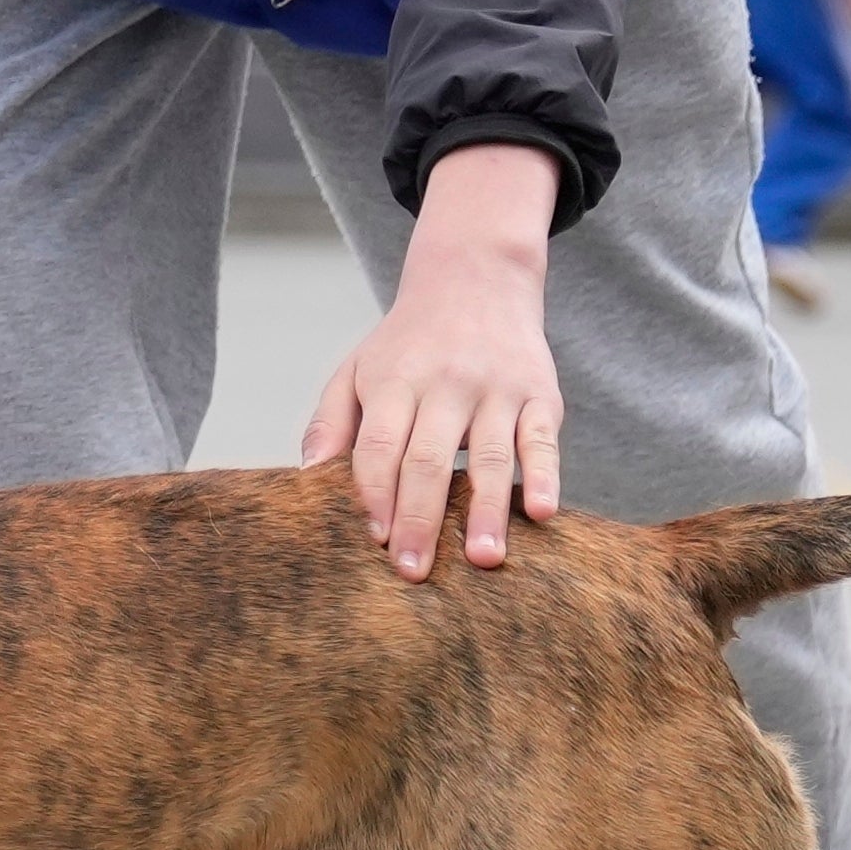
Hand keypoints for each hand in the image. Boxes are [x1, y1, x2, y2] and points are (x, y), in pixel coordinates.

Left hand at [299, 141, 568, 578]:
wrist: (476, 276)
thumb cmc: (408, 342)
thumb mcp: (358, 368)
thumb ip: (330, 423)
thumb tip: (306, 480)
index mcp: (394, 380)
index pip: (379, 446)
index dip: (375, 495)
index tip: (374, 543)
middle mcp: (445, 382)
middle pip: (428, 459)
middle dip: (419, 519)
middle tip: (414, 572)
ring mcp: (495, 388)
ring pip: (489, 455)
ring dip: (486, 511)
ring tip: (483, 561)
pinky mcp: (539, 393)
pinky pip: (542, 438)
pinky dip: (543, 475)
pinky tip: (540, 513)